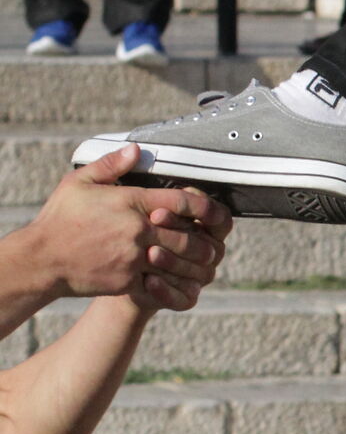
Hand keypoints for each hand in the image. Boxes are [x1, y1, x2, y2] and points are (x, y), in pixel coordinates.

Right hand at [24, 149, 229, 308]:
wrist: (41, 259)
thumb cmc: (60, 220)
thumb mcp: (79, 183)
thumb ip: (111, 165)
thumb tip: (136, 150)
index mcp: (131, 202)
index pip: (183, 201)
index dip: (206, 207)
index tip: (215, 212)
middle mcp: (137, 229)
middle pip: (188, 236)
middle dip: (204, 242)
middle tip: (213, 245)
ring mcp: (133, 256)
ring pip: (179, 262)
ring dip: (194, 264)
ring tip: (202, 264)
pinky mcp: (127, 280)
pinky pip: (161, 283)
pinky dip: (173, 283)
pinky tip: (180, 281)